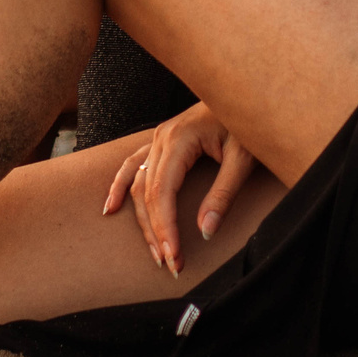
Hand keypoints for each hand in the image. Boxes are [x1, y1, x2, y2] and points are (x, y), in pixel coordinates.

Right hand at [101, 102, 253, 276]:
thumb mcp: (242, 158)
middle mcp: (161, 138)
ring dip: (142, 220)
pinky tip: (111, 208)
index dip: (165, 228)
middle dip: (156, 232)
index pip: (162, 193)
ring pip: (139, 185)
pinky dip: (121, 187)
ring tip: (154, 252)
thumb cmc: (246, 121)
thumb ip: (223, 194)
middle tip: (170, 264)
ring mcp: (158, 138)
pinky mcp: (161, 141)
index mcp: (179, 139)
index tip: (174, 256)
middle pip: (147, 193)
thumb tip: (205, 232)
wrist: (246, 92)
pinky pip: (133, 166)